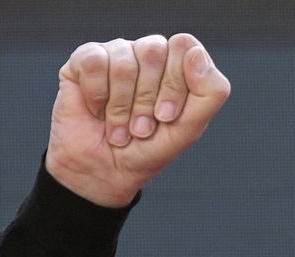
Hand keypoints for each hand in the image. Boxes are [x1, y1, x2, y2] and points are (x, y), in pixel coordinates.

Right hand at [44, 34, 230, 206]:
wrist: (104, 171)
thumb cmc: (148, 149)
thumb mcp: (189, 129)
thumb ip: (210, 93)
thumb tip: (196, 52)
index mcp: (178, 64)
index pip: (184, 46)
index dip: (175, 84)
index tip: (166, 117)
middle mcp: (148, 54)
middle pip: (153, 50)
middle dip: (147, 99)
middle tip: (141, 128)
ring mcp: (116, 53)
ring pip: (123, 61)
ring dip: (121, 105)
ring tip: (120, 128)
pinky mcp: (84, 60)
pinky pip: (93, 62)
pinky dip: (97, 96)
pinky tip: (97, 111)